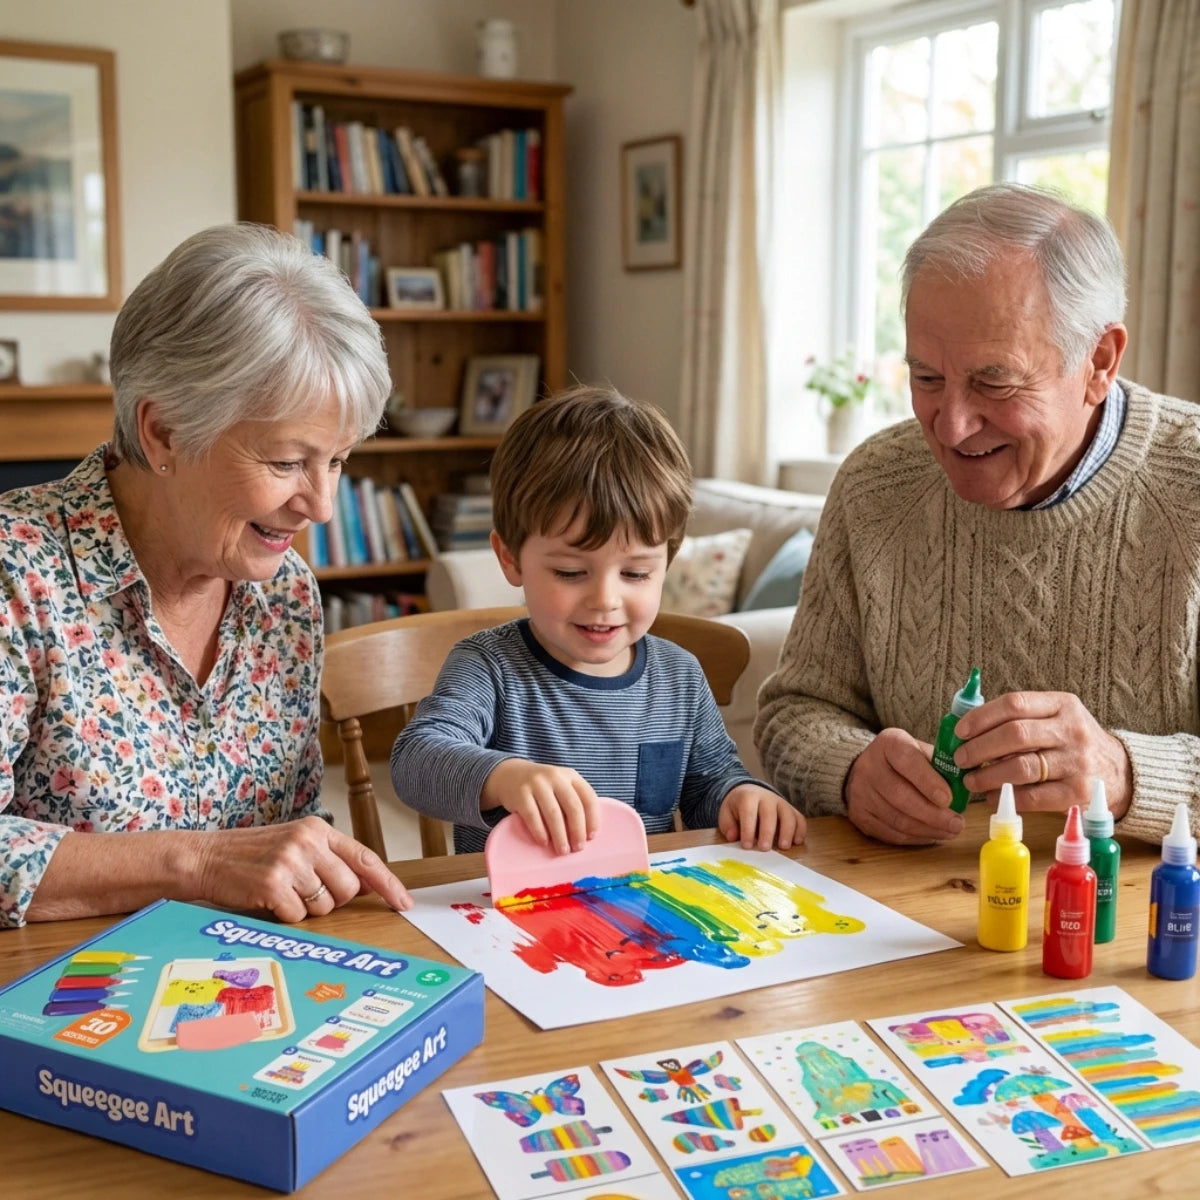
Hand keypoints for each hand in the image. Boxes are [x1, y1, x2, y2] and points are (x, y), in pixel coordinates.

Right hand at [195, 816, 411, 923]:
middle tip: (305, 892)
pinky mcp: (272, 884)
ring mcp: (290, 862)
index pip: (366, 858)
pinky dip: (286, 916)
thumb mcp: (296, 846)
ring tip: (283, 892)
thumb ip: (331, 860)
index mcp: (319, 830)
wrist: (204, 858)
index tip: (405, 903)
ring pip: (326, 906)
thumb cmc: (253, 857)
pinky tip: (268, 900)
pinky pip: (298, 916)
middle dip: (333, 900)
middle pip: (349, 889)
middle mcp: (308, 841)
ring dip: (307, 909)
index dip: (389, 884)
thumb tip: (368, 885)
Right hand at [481, 758, 598, 854]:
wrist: (509, 774)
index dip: (592, 819)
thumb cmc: (542, 787)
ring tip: (562, 850)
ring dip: (560, 836)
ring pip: (553, 814)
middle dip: (577, 831)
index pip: (588, 798)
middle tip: (577, 848)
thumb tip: (585, 834)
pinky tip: (544, 842)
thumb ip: (573, 801)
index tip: (591, 837)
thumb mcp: (560, 786)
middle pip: (573, 807)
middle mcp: (555, 777)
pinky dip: (540, 831)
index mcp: (571, 775)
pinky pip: (533, 816)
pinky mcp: (521, 794)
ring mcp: (537, 784)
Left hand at [718, 784, 805, 850]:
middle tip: (764, 848)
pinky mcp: (791, 809)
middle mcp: (767, 798)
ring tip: (784, 847)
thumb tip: (733, 837)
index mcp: (748, 797)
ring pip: (788, 814)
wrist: (750, 792)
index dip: (748, 829)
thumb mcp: (727, 813)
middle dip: (767, 832)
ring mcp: (781, 802)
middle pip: (769, 813)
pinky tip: (797, 842)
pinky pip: (799, 818)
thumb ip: (728, 825)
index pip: (749, 812)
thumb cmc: (738, 807)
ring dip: (787, 831)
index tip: (747, 845)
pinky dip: (801, 830)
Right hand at [844, 727, 963, 843]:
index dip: (928, 782)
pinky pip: (890, 833)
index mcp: (889, 743)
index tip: (948, 799)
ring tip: (950, 831)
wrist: (868, 769)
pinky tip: (932, 835)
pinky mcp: (859, 815)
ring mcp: (860, 792)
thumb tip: (972, 782)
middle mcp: (869, 766)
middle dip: (933, 814)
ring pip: (896, 818)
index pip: (907, 760)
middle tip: (957, 823)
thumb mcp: (922, 751)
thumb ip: (943, 764)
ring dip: (927, 829)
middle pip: (900, 795)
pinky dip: (915, 837)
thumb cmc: (906, 761)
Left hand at [953, 690, 1131, 817]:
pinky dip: (1006, 797)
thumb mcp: (1056, 717)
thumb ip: (1019, 718)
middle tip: (961, 759)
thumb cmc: (1072, 743)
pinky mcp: (1077, 792)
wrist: (1120, 773)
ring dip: (987, 776)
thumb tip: (967, 730)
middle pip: (1015, 735)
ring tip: (971, 780)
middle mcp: (1072, 730)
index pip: (1015, 703)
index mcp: (1062, 705)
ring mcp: (1077, 762)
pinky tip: (993, 797)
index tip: (960, 731)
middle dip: (979, 748)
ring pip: (1021, 767)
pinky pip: (1032, 796)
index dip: (981, 717)